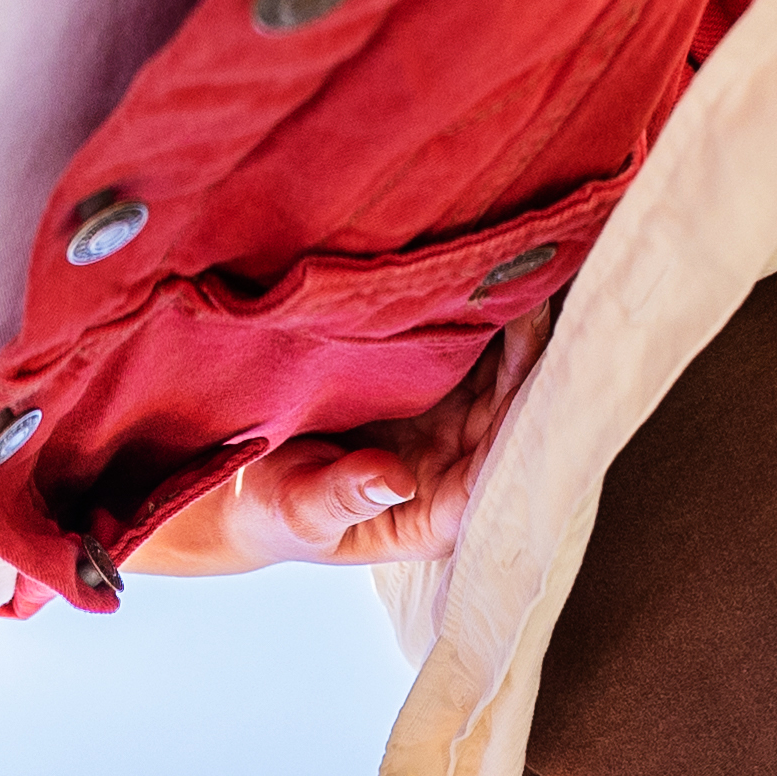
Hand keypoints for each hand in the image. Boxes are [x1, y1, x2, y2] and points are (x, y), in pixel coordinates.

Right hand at [116, 305, 553, 577]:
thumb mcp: (296, 509)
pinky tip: (487, 269)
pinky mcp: (437, 390)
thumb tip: (394, 479)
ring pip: (501, 374)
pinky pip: (472, 350)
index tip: (530, 352)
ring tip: (518, 261)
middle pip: (513, 409)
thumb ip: (342, 497)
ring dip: (512, 323)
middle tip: (532, 281)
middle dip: (528, 352)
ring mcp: (452, 426)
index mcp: (441, 515)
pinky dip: (480, 314)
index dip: (523, 410)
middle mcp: (459, 469)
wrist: (244, 482)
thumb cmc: (270, 510)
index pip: (503, 466)